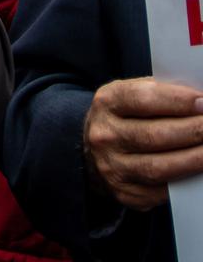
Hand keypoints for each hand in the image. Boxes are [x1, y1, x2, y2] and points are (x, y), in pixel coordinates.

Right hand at [84, 77, 202, 211]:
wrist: (95, 149)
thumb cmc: (123, 117)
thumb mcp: (129, 95)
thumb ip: (159, 94)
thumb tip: (197, 101)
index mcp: (106, 103)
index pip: (143, 99)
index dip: (177, 101)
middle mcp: (105, 135)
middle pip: (154, 135)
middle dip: (193, 131)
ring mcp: (113, 166)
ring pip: (160, 167)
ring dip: (195, 159)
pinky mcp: (126, 192)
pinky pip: (162, 191)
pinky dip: (185, 181)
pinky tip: (199, 172)